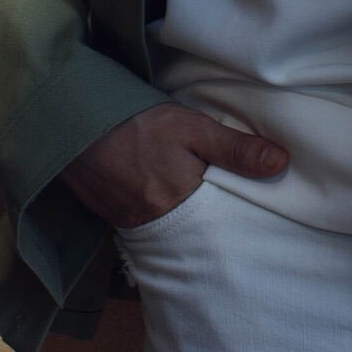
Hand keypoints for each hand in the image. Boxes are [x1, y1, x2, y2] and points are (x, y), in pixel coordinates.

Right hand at [60, 102, 288, 229]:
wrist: (71, 119)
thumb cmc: (137, 122)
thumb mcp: (192, 127)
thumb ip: (235, 149)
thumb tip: (281, 164)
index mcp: (179, 202)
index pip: (219, 221)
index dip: (235, 216)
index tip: (254, 215)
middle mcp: (153, 222)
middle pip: (193, 232)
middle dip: (209, 225)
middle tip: (223, 211)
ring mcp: (127, 222)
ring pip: (167, 229)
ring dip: (181, 220)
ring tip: (197, 206)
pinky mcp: (109, 216)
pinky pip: (142, 224)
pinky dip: (155, 215)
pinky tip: (161, 197)